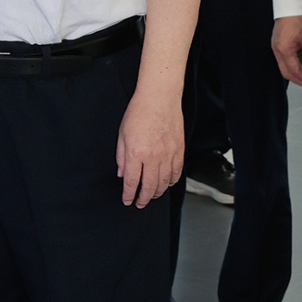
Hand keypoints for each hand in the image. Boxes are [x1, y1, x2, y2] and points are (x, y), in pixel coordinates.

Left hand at [116, 89, 183, 207]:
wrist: (160, 98)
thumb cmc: (139, 111)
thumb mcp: (122, 134)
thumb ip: (121, 156)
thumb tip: (122, 173)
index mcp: (136, 153)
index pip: (132, 182)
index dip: (129, 194)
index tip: (127, 200)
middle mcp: (153, 157)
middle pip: (150, 187)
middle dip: (143, 198)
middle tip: (140, 203)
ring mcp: (168, 155)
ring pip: (164, 183)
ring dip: (158, 192)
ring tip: (152, 196)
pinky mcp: (179, 150)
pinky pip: (176, 173)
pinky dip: (171, 182)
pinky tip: (166, 184)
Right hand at [272, 15, 301, 87]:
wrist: (290, 4)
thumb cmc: (298, 17)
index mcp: (284, 50)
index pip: (294, 70)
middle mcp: (277, 49)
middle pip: (285, 72)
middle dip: (298, 79)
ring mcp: (275, 46)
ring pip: (283, 66)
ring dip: (294, 73)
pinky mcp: (277, 42)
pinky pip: (282, 59)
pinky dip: (290, 65)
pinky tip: (298, 65)